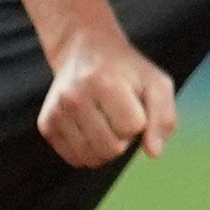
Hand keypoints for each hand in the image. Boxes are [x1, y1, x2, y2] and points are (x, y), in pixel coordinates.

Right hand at [38, 23, 177, 167]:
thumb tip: (154, 153)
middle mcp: (74, 97)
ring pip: (92, 158)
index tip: (133, 102)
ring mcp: (57, 112)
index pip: (132, 127)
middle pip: (112, 149)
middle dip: (124, 137)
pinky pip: (75, 159)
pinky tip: (91, 129)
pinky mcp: (46, 124)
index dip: (140, 120)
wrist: (84, 50)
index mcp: (103, 83)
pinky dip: (89, 151)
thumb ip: (163, 117)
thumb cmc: (127, 71)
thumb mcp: (156, 83)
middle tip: (119, 114)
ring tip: (106, 122)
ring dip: (107, 147)